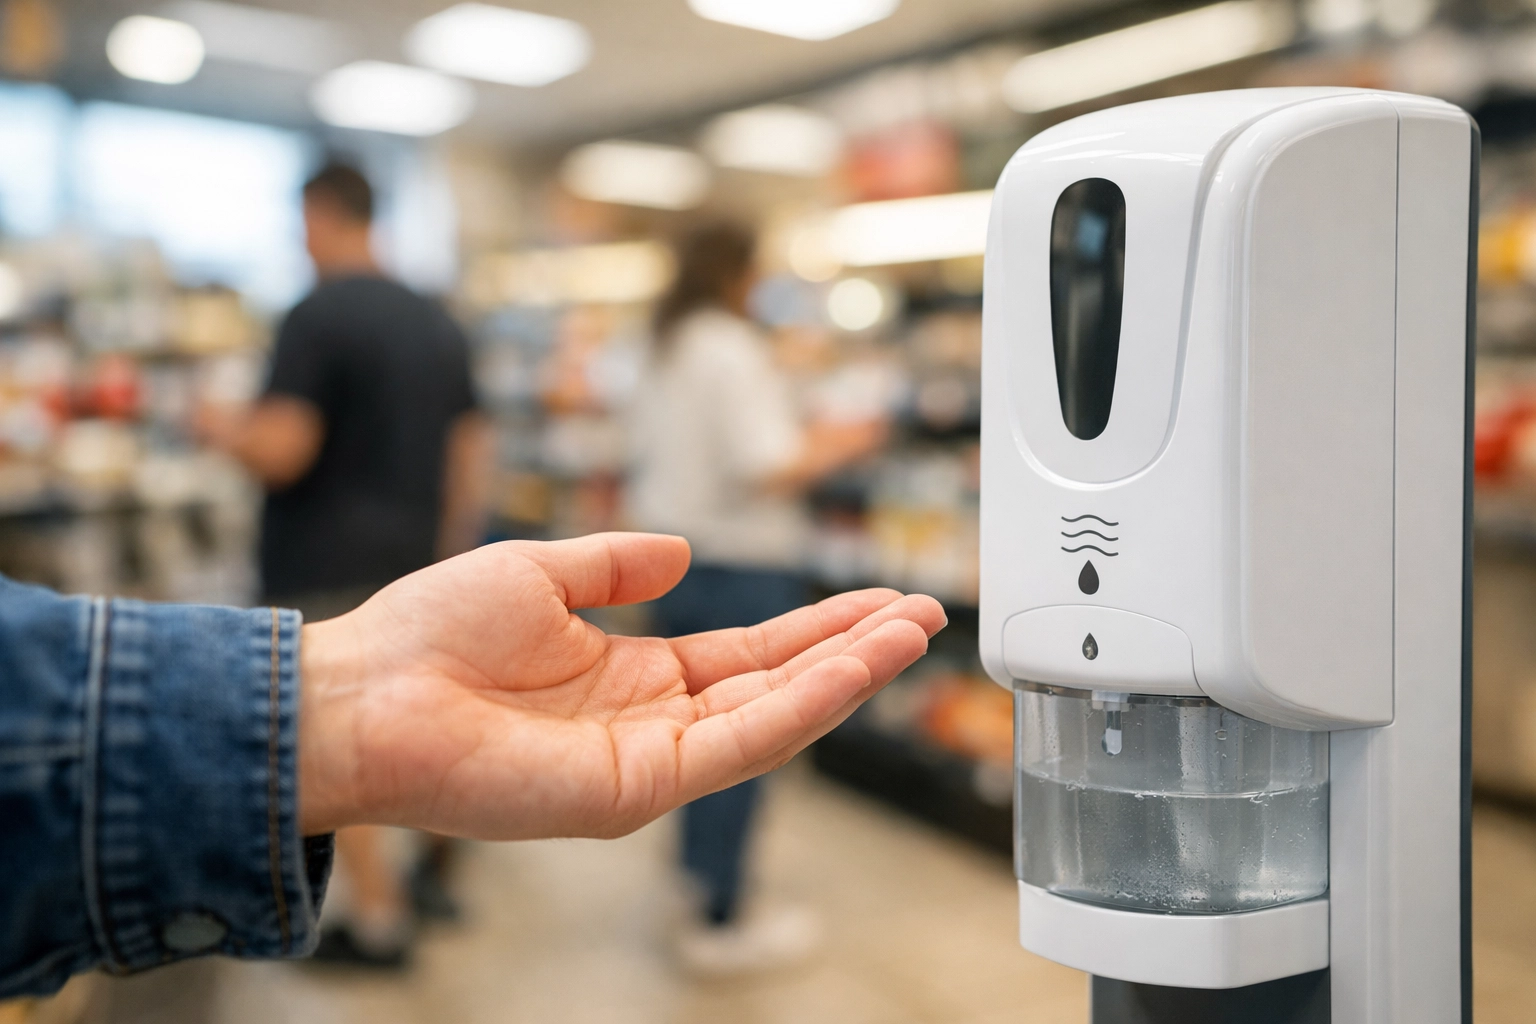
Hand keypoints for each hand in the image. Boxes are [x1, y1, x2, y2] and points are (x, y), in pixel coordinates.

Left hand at [297, 533, 944, 839]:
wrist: (361, 692)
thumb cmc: (429, 637)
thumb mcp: (541, 574)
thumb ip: (617, 564)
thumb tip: (679, 549)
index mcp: (635, 676)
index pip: (750, 654)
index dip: (816, 627)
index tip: (877, 598)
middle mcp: (653, 723)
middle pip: (778, 686)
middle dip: (852, 651)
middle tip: (921, 614)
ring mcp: (650, 761)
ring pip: (773, 718)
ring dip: (845, 675)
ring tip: (908, 633)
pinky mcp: (636, 788)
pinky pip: (736, 745)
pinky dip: (801, 707)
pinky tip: (850, 669)